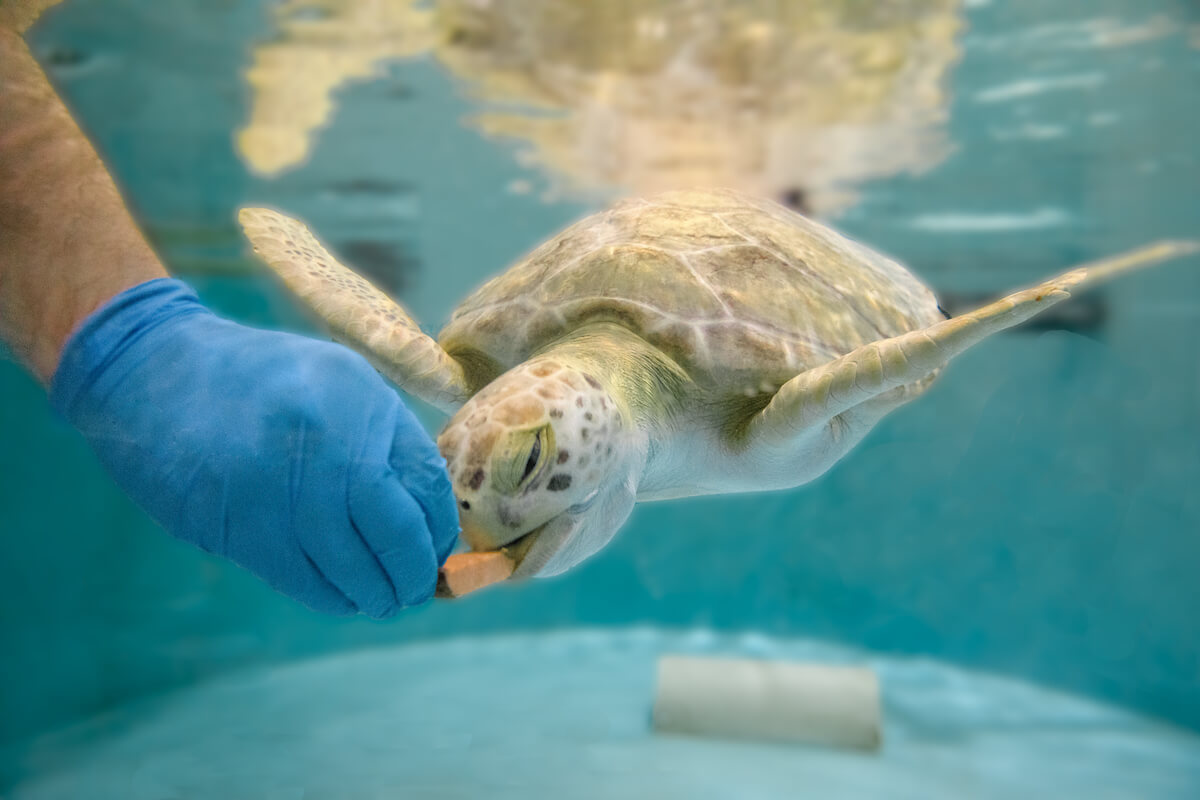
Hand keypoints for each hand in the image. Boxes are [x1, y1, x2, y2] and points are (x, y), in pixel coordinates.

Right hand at [51, 279, 459, 616]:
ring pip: (347, 565)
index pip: (424, 481)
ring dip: (373, 594)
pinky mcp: (235, 523)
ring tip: (383, 600)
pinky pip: (299, 577)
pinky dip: (330, 596)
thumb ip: (385, 442)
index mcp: (359, 397)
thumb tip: (429, 519)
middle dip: (412, 571)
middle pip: (393, 530)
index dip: (438, 528)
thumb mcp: (339, 384)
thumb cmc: (262, 380)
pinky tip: (343, 597)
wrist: (154, 371)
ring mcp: (277, 484)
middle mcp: (324, 440)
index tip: (438, 551)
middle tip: (416, 589)